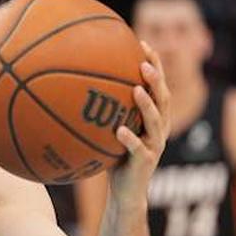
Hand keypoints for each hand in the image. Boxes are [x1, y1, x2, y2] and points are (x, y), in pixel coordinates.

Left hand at [108, 41, 170, 208]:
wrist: (126, 192)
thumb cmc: (114, 156)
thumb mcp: (107, 127)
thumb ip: (101, 107)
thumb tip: (72, 79)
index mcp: (153, 117)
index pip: (158, 85)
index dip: (155, 64)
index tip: (143, 43)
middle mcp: (159, 128)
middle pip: (164, 98)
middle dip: (156, 79)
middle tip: (144, 62)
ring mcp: (155, 145)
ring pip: (156, 121)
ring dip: (147, 105)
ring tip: (136, 89)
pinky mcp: (146, 163)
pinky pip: (139, 149)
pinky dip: (130, 139)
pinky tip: (119, 131)